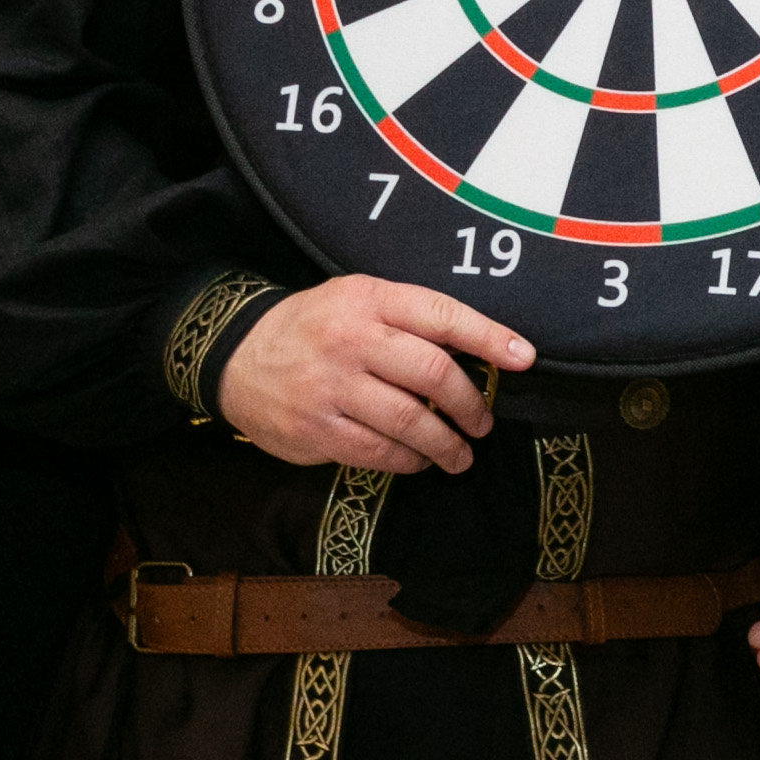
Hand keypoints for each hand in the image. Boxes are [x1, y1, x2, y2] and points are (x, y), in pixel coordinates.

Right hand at [216, 275, 530, 472]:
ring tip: (461, 454)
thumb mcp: (356, 299)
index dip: (490, 337)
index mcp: (368, 299)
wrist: (235, 355)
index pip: (442, 315)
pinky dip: (409, 461)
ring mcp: (331, 386)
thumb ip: (409, 317)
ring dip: (446, 444)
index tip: (524, 358)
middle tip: (483, 422)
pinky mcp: (316, 429)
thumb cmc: (314, 327)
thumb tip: (481, 348)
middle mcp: (351, 340)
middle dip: (470, 404)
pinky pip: (379, 451)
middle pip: (433, 372)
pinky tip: (419, 460)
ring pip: (410, 420)